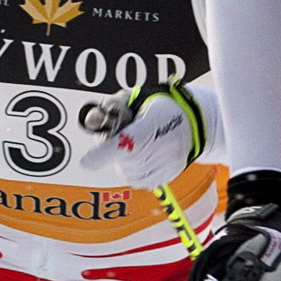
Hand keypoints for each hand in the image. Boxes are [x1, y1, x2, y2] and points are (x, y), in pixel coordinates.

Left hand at [74, 80, 207, 186]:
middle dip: (114, 151)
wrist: (194, 122)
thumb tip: (93, 120)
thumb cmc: (160, 107)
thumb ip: (112, 107)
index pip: (128, 141)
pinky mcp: (168, 176)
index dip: (105, 153)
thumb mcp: (135, 98)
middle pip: (123, 160)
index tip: (86, 162)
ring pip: (129, 173)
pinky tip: (143, 157)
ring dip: (124, 162)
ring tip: (135, 146)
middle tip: (123, 136)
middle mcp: (164, 146)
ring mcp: (167, 164)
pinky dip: (135, 171)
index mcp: (154, 121)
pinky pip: (139, 181)